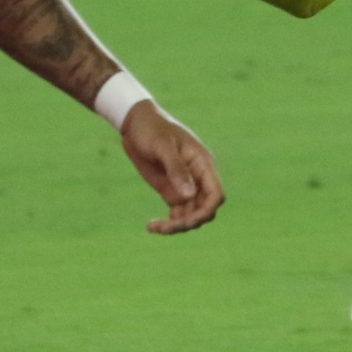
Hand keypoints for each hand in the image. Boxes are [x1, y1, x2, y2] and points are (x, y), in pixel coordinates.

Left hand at [118, 99, 225, 232]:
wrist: (136, 124)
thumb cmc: (152, 129)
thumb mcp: (162, 146)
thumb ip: (176, 169)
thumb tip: (189, 195)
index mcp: (202, 164)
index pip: (216, 194)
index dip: (207, 210)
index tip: (187, 220)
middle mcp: (198, 178)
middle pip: (205, 209)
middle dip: (190, 221)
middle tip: (166, 226)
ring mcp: (185, 186)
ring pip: (191, 215)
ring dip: (177, 226)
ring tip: (154, 227)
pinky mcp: (171, 191)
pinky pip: (177, 214)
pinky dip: (168, 223)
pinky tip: (152, 226)